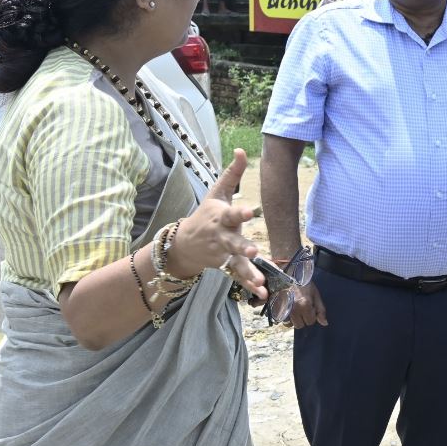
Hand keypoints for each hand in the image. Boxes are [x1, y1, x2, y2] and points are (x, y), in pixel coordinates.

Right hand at [169, 149, 266, 299]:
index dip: (241, 213)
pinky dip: (249, 286)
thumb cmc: (206, 213)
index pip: (232, 213)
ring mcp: (222, 254)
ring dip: (248, 273)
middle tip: (254, 252)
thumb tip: (242, 150)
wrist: (183, 243)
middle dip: (242, 247)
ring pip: (235, 264)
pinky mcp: (226, 266)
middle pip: (232, 242)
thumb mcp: (216, 192)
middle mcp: (221, 236)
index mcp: (221, 217)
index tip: (252, 212)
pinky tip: (262, 295)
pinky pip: (239, 277)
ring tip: (260, 282)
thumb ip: (232, 173)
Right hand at [286, 280, 327, 328]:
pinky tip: (289, 309)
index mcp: (305, 305)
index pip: (310, 322)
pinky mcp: (276, 309)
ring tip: (296, 309)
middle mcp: (293, 310)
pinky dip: (286, 317)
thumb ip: (320, 310)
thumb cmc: (305, 284)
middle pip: (300, 325)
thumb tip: (324, 323)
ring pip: (290, 324)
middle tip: (303, 309)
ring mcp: (283, 310)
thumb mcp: (316, 295)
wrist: (290, 276)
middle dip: (303, 319)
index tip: (311, 307)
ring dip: (294, 319)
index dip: (312, 315)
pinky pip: (282, 320)